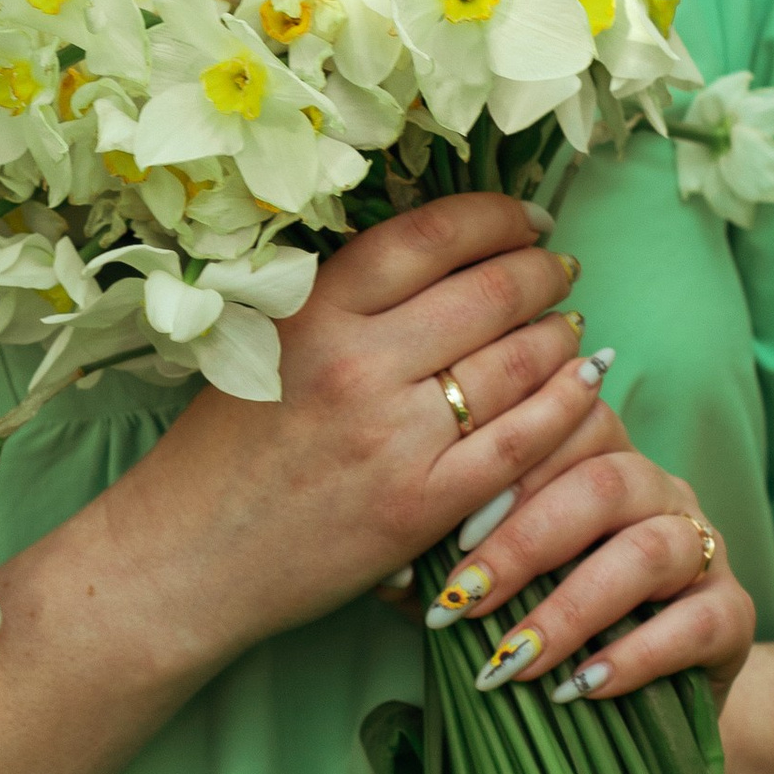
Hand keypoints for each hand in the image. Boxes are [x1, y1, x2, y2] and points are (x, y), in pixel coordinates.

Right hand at [105, 192, 601, 673]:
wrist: (187, 558)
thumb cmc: (223, 450)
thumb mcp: (264, 344)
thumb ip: (345, 302)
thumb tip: (445, 255)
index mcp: (314, 311)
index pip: (433, 234)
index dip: (499, 216)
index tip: (528, 218)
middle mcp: (358, 364)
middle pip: (490, 291)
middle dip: (543, 270)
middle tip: (561, 267)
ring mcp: (394, 437)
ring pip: (518, 361)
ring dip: (561, 334)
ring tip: (572, 324)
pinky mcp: (422, 505)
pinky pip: (524, 442)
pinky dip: (567, 406)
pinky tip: (586, 385)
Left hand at [423, 404, 757, 710]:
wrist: (643, 702)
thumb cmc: (548, 624)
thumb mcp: (494, 591)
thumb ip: (447, 569)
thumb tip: (385, 572)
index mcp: (600, 457)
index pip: (565, 424)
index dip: (507, 472)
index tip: (450, 534)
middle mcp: (658, 489)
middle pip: (603, 482)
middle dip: (524, 543)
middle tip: (463, 601)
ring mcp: (704, 547)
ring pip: (649, 549)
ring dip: (572, 607)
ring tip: (513, 661)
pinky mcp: (735, 614)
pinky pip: (696, 622)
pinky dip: (635, 655)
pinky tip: (580, 687)